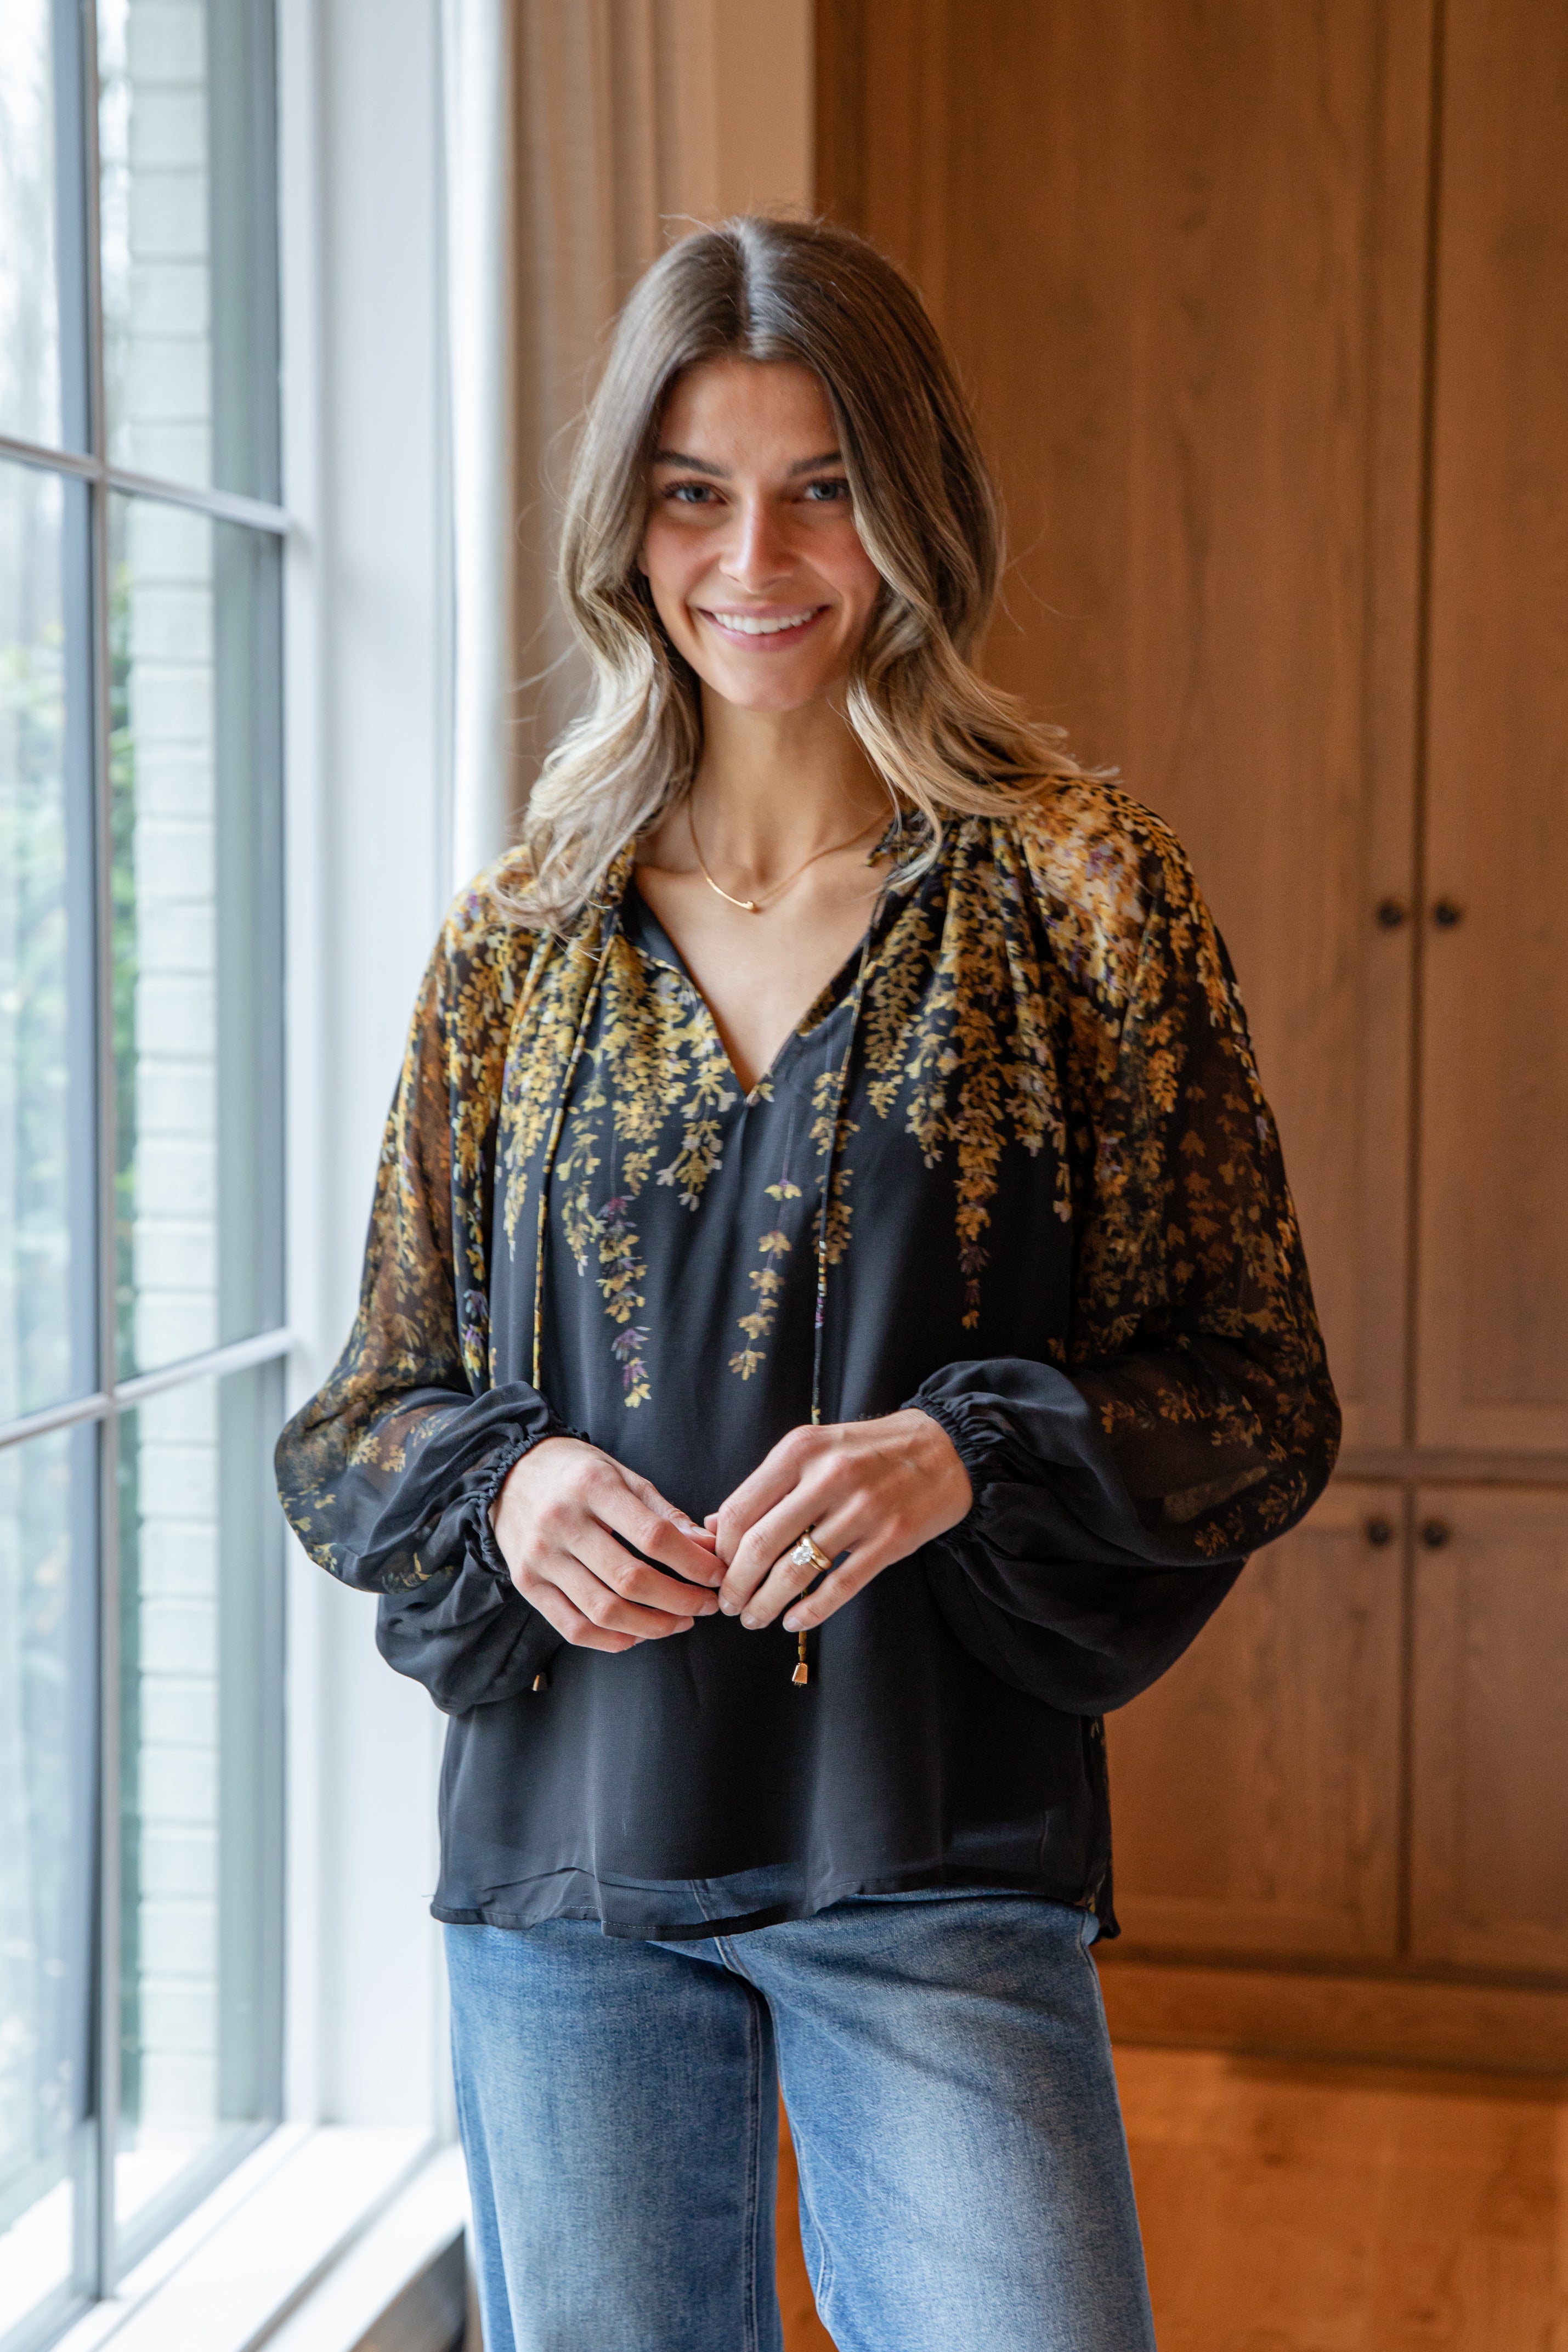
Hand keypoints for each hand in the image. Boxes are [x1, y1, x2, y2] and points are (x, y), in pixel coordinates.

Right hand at [491, 1437, 720, 1652]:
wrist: (509, 1474)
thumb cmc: (576, 1473)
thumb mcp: (621, 1475)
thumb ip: (665, 1512)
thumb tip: (708, 1547)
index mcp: (592, 1486)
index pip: (654, 1536)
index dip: (693, 1563)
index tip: (718, 1576)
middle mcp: (561, 1522)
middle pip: (630, 1579)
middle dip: (679, 1600)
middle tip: (706, 1605)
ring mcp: (540, 1557)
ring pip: (603, 1610)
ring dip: (651, 1626)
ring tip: (680, 1622)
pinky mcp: (526, 1584)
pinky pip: (573, 1627)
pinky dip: (611, 1640)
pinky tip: (639, 1635)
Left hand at [710, 1409, 970, 1634]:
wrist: (944, 1450)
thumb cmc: (867, 1451)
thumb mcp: (812, 1449)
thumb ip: (766, 1485)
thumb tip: (714, 1528)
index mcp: (800, 1450)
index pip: (739, 1511)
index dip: (721, 1551)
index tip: (717, 1571)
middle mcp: (828, 1477)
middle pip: (760, 1546)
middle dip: (736, 1586)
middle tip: (729, 1605)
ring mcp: (862, 1510)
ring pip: (795, 1573)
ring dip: (766, 1604)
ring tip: (755, 1618)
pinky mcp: (890, 1540)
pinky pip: (839, 1587)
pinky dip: (809, 1612)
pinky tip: (794, 1621)